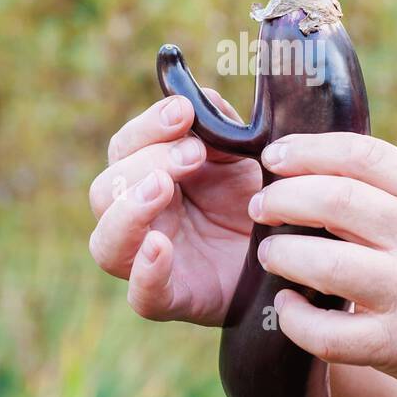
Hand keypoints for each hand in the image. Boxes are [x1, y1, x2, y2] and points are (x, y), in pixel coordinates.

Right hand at [88, 92, 259, 324]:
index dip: (147, 126)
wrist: (291, 256)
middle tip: (193, 153)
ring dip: (129, 210)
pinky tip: (160, 247)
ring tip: (163, 187)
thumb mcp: (244, 155)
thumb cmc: (256, 202)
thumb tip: (198, 96)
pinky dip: (145, 272)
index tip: (183, 112)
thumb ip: (219, 126)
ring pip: (106, 243)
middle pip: (105, 190)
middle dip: (146, 164)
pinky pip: (141, 295)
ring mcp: (148, 262)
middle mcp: (138, 219)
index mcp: (148, 177)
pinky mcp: (171, 299)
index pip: (124, 148)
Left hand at [248, 132, 396, 396]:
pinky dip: (295, 318)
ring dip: (282, 254)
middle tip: (261, 206)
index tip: (275, 157)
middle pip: (335, 200)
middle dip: (283, 198)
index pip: (364, 154)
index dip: (309, 149)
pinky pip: (328, 333)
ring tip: (270, 254)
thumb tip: (324, 175)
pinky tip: (288, 308)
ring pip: (324, 263)